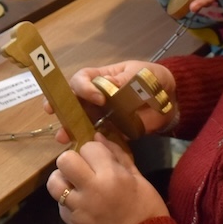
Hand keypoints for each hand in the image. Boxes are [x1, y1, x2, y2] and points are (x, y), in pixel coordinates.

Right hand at [44, 61, 176, 143]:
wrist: (171, 100)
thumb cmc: (152, 79)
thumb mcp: (140, 74)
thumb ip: (125, 80)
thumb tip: (107, 86)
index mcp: (102, 78)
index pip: (82, 79)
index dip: (83, 87)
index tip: (97, 98)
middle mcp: (97, 96)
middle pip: (73, 100)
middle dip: (60, 105)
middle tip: (51, 112)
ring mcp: (103, 115)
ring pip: (80, 120)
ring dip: (69, 127)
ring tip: (63, 137)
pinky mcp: (112, 131)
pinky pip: (96, 136)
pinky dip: (89, 142)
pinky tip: (82, 149)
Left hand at [47, 134, 169, 223]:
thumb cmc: (146, 208)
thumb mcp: (138, 177)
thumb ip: (116, 154)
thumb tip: (98, 135)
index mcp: (111, 176)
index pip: (88, 147)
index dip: (94, 150)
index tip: (100, 159)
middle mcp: (91, 190)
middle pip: (64, 160)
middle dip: (73, 160)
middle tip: (84, 169)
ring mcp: (78, 208)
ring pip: (54, 182)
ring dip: (63, 179)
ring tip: (76, 184)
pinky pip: (60, 204)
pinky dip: (67, 200)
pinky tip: (81, 203)